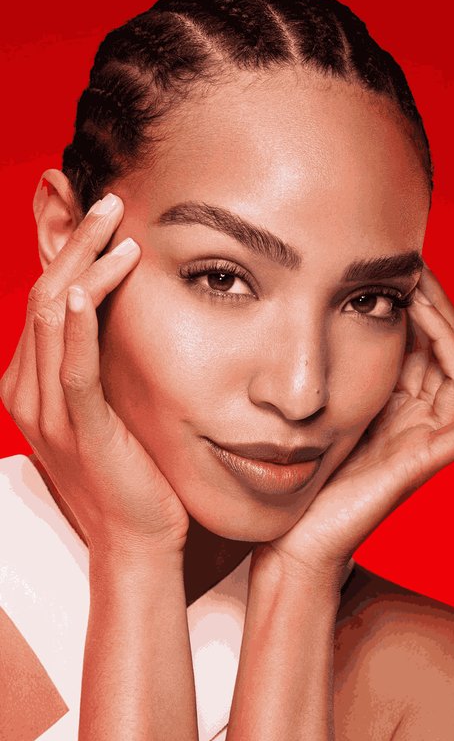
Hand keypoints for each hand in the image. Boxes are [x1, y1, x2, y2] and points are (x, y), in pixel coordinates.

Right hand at [0, 192, 188, 559]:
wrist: (138, 540)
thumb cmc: (134, 471)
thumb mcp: (109, 408)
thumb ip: (102, 364)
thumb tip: (123, 317)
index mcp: (32, 384)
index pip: (45, 300)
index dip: (70, 252)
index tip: (101, 215)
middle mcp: (28, 392)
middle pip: (44, 296)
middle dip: (76, 243)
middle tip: (110, 201)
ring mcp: (48, 411)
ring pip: (54, 320)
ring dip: (85, 266)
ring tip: (118, 226)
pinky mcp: (80, 428)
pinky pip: (72, 368)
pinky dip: (77, 324)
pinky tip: (89, 287)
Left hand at [257, 266, 453, 587]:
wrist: (296, 537)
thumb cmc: (307, 474)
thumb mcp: (328, 402)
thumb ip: (348, 366)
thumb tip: (343, 310)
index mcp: (399, 401)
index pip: (426, 341)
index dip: (421, 301)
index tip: (401, 263)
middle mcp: (421, 417)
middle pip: (448, 350)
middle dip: (435, 304)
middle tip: (415, 264)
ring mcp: (428, 439)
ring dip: (449, 330)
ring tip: (423, 294)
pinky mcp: (427, 463)